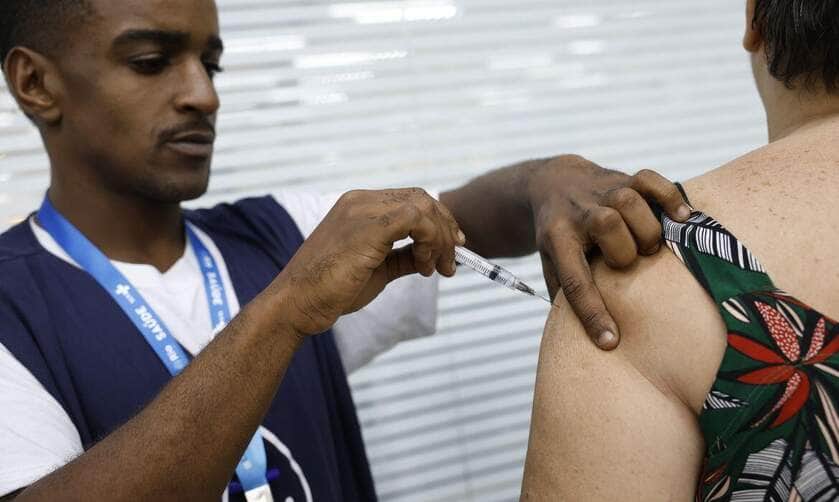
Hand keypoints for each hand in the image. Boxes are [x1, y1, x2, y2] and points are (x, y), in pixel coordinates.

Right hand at [273, 188, 463, 335]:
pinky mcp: (369, 225)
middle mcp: (360, 201)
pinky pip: (417, 219)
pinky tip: (424, 266)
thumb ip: (403, 258)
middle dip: (445, 227)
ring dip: (440, 238)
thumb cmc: (331, 291)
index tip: (450, 248)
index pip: (410, 200)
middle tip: (452, 260)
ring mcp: (363, 209)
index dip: (437, 222)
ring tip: (438, 268)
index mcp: (358, 207)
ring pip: (423, 206)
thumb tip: (430, 257)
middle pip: (421, 198)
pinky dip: (431, 241)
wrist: (299, 304)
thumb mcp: (377, 270)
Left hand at [527, 155, 690, 348]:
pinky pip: (650, 180)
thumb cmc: (559, 239)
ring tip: (653, 247)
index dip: (593, 314)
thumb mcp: (550, 267)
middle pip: (606, 224)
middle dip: (625, 251)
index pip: (574, 281)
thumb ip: (564, 299)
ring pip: (628, 199)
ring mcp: (601, 192)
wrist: (550, 185)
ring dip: (646, 227)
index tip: (611, 343)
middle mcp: (579, 213)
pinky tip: (685, 217)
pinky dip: (670, 196)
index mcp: (557, 240)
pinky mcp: (622, 178)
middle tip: (633, 265)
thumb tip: (580, 347)